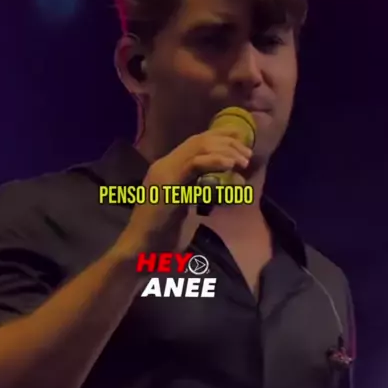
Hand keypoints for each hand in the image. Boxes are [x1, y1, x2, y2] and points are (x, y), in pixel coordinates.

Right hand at [121, 127, 251, 251]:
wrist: (141, 250)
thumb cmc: (162, 236)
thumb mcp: (186, 208)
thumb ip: (200, 193)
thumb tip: (228, 186)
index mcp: (167, 169)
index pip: (195, 143)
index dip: (220, 137)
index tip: (242, 141)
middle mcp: (164, 165)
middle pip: (199, 141)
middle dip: (227, 142)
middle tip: (247, 155)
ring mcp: (164, 172)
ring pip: (198, 148)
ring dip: (225, 151)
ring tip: (242, 161)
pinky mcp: (168, 184)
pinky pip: (194, 165)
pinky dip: (215, 161)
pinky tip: (229, 164)